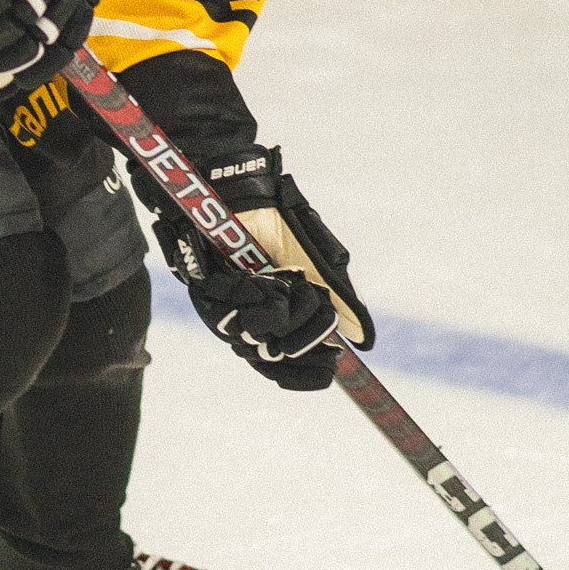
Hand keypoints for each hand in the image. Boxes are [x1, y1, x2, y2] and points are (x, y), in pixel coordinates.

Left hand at [147, 144, 370, 391]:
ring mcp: (223, 311)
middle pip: (275, 359)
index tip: (330, 372)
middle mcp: (246, 322)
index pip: (284, 369)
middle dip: (304, 333)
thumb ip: (339, 303)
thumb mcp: (320, 267)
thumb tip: (364, 341)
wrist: (246, 193)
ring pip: (259, 338)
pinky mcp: (204, 295)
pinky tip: (258, 279)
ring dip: (281, 311)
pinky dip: (254, 298)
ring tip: (282, 281)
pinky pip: (234, 316)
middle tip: (309, 297)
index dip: (305, 376)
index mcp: (273, 321)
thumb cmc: (280, 227)